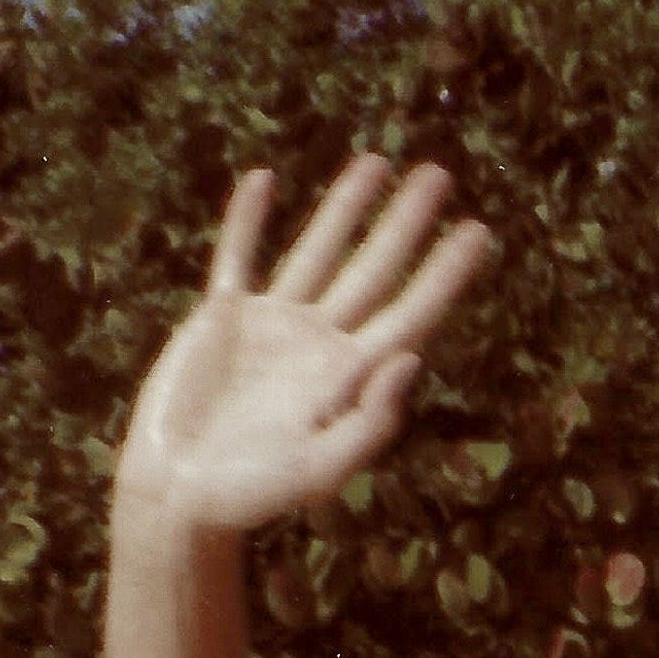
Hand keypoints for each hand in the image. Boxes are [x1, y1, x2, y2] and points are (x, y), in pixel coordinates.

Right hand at [114, 157, 492, 537]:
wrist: (179, 494)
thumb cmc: (252, 496)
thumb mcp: (320, 469)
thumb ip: (369, 422)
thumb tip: (412, 360)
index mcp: (350, 375)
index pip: (410, 312)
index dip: (444, 273)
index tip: (478, 232)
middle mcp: (319, 342)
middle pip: (374, 269)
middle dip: (406, 223)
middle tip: (439, 173)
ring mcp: (272, 326)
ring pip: (316, 251)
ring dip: (344, 207)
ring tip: (376, 162)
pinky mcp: (221, 318)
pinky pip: (237, 257)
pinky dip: (247, 220)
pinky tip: (264, 180)